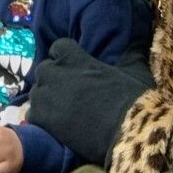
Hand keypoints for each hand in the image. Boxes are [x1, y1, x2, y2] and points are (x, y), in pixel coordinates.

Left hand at [29, 38, 153, 167]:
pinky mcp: (44, 120)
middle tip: (66, 90)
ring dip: (45, 97)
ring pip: (36, 92)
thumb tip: (138, 40)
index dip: (63, 56)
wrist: (126, 132)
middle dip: (52, 77)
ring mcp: (48, 97)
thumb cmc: (132, 99)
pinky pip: (33, 114)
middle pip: (43, 69)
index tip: (71, 65)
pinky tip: (55, 125)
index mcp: (78, 60)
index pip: (58, 46)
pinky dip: (42, 118)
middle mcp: (58, 74)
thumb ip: (131, 54)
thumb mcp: (136, 71)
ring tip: (60, 108)